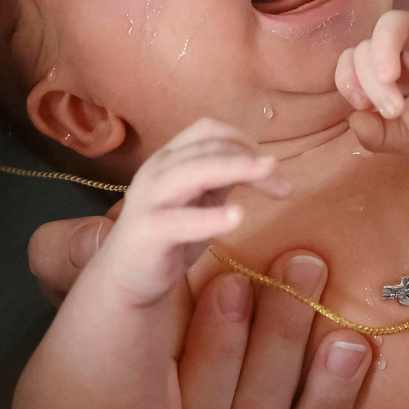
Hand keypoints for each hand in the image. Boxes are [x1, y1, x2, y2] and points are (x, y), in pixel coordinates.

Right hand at [29, 215, 375, 408]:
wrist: (187, 360)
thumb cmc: (153, 308)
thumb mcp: (109, 282)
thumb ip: (80, 257)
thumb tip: (98, 232)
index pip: (189, 403)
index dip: (215, 343)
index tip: (233, 279)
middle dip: (280, 343)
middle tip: (305, 270)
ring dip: (324, 404)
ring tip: (348, 340)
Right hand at [94, 118, 284, 305]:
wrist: (127, 276)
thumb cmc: (170, 234)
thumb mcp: (201, 199)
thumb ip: (223, 179)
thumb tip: (263, 165)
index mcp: (170, 158)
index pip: (209, 131)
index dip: (244, 141)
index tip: (271, 167)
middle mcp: (157, 169)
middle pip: (207, 148)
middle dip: (248, 159)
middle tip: (281, 180)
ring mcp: (150, 198)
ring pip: (193, 171)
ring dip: (234, 169)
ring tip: (267, 177)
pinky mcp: (147, 230)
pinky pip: (179, 219)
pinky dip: (209, 217)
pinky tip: (236, 217)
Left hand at [335, 0, 408, 156]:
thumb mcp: (408, 139)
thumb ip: (378, 136)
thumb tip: (355, 120)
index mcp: (384, 72)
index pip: (352, 63)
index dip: (349, 82)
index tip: (364, 109)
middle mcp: (401, 49)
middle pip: (366, 46)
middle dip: (371, 81)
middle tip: (393, 109)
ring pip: (392, 24)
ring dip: (382, 48)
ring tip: (389, 75)